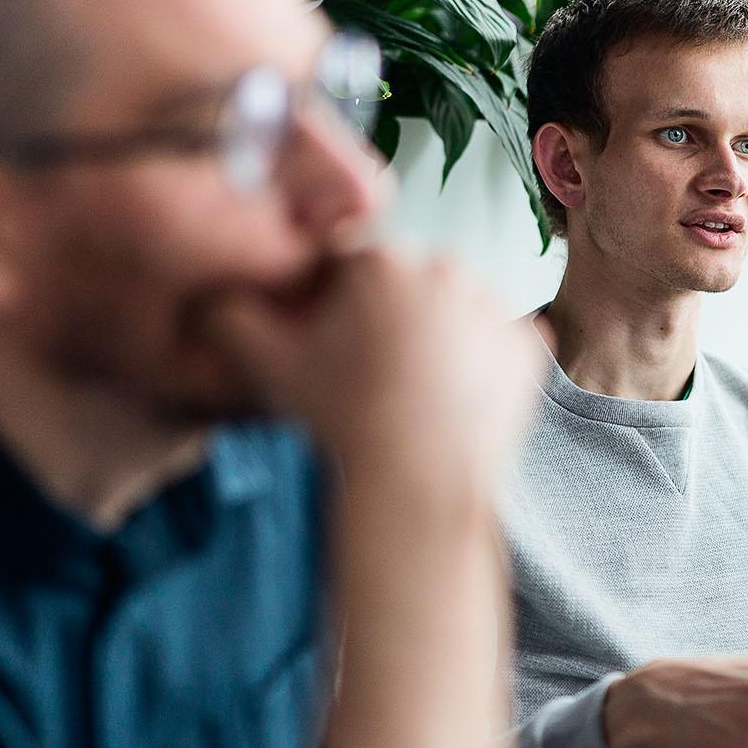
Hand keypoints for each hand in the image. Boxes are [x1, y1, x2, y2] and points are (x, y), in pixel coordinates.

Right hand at [204, 247, 542, 521]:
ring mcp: (495, 307)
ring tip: (415, 395)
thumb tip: (216, 292)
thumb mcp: (266, 366)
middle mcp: (444, 268)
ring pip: (455, 312)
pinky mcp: (531, 346)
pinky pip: (499, 345)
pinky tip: (453, 401)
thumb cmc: (339, 421)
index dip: (335, 307)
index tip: (335, 350)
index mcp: (379, 259)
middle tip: (373, 378)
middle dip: (388, 319)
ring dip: (438, 339)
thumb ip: (228, 315)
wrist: (416, 488)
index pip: (349, 267)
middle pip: (406, 286)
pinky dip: (481, 366)